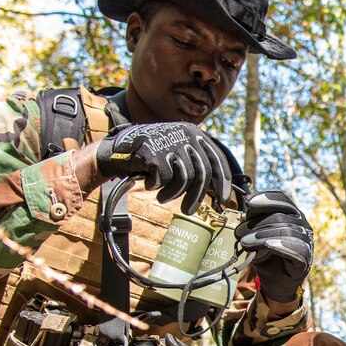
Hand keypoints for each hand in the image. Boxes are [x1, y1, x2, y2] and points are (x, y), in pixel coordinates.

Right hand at [95, 122, 229, 213]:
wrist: (121, 149)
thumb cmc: (154, 156)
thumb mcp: (179, 155)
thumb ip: (197, 166)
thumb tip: (218, 190)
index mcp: (195, 134)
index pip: (216, 159)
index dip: (222, 181)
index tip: (223, 199)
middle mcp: (185, 134)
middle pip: (202, 173)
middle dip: (196, 196)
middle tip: (189, 211)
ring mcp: (169, 142)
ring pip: (184, 178)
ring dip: (172, 193)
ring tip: (162, 196)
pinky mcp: (153, 151)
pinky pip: (164, 178)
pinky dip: (156, 185)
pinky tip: (149, 182)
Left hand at [236, 190, 313, 303]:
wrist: (275, 283)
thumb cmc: (267, 256)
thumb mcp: (257, 234)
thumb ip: (255, 220)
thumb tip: (247, 205)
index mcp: (292, 215)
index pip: (282, 200)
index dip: (266, 198)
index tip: (248, 202)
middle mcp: (303, 225)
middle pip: (280, 216)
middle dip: (256, 223)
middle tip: (239, 233)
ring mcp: (307, 242)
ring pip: (286, 231)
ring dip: (262, 236)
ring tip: (244, 243)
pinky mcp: (306, 259)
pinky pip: (295, 249)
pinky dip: (280, 245)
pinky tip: (267, 245)